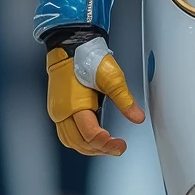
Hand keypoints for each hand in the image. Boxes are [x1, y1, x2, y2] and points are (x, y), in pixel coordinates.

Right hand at [46, 42, 144, 156]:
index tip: (120, 145)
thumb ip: (125, 100)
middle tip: (117, 148)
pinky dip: (78, 141)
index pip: (90, 135)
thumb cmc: (87, 58)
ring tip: (106, 146)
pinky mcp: (57, 108)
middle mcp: (62, 111)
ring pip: (70, 141)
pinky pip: (65, 133)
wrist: (70, 45)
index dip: (107, 144)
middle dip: (100, 149)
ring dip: (88, 148)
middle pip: (79, 143)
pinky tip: (91, 139)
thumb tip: (137, 117)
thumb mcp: (112, 78)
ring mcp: (57, 111)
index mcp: (74, 104)